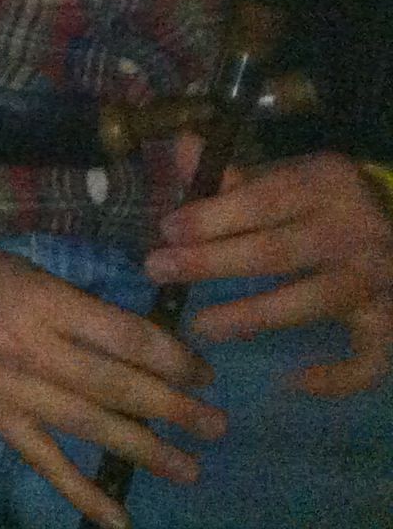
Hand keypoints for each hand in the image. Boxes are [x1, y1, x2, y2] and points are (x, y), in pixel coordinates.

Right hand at [0, 234, 223, 528]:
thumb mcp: (36, 274)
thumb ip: (84, 312)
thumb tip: (148, 353)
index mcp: (43, 300)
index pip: (124, 337)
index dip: (172, 359)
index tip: (203, 374)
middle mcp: (28, 346)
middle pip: (115, 385)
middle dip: (173, 408)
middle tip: (214, 425)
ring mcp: (9, 387)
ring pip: (88, 425)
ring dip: (145, 449)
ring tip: (189, 467)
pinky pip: (43, 460)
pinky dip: (82, 491)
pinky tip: (118, 518)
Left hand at [148, 146, 392, 396]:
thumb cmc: (323, 202)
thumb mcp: (286, 175)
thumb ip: (234, 173)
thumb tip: (181, 147)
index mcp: (326, 183)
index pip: (263, 200)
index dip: (213, 216)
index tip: (166, 230)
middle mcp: (357, 230)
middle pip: (277, 252)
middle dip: (212, 263)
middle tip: (158, 270)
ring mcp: (379, 280)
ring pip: (311, 303)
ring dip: (252, 316)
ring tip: (201, 325)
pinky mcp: (391, 322)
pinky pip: (369, 359)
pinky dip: (339, 377)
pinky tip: (296, 381)